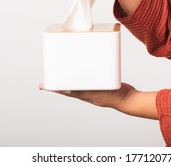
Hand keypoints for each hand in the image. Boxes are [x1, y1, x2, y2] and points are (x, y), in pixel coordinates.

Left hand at [39, 83, 158, 119]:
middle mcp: (87, 93)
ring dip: (72, 78)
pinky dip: (87, 75)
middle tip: (51, 76)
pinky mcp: (101, 86)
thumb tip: (69, 90)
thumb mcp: (96, 93)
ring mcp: (94, 90)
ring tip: (65, 72)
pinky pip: (91, 80)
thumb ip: (84, 91)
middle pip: (69, 87)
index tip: (42, 86)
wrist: (128, 100)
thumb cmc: (113, 97)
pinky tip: (87, 70)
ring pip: (79, 83)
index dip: (53, 88)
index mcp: (83, 95)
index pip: (64, 91)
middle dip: (60, 82)